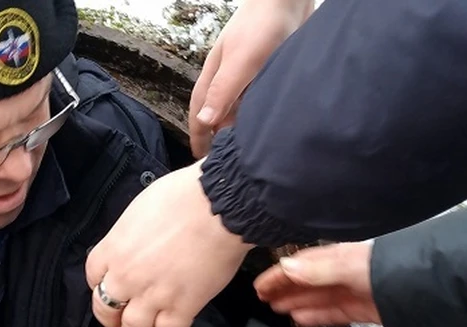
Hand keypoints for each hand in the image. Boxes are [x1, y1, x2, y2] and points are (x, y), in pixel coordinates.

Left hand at [85, 160, 253, 326]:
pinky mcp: (182, 308)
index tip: (105, 290)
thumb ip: (132, 233)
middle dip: (109, 319)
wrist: (217, 208)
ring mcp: (153, 296)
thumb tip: (138, 242)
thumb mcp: (140, 208)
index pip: (93, 275)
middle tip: (114, 326)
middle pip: (106, 307)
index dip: (99, 286)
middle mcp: (127, 277)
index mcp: (114, 248)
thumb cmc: (182, 197)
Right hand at [189, 0, 314, 157]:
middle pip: (218, 113)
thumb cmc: (261, 26)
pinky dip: (258, 114)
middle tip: (224, 161)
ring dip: (239, 127)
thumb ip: (223, 92)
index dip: (199, 135)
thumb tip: (204, 122)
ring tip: (245, 150)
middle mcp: (229, 78)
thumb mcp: (240, 62)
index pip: (200, 113)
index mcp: (215, 76)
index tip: (199, 158)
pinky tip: (266, 124)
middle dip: (218, 136)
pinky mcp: (267, 71)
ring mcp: (248, 75)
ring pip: (239, 108)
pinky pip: (258, 100)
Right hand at [253, 241, 380, 326]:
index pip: (301, 264)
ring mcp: (354, 290)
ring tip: (275, 309)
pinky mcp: (364, 310)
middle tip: (261, 299)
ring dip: (296, 301)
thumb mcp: (349, 266)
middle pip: (308, 280)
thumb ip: (318, 269)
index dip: (279, 274)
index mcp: (339, 255)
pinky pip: (334, 312)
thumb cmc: (388, 270)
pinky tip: (300, 319)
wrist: (426, 290)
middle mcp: (344, 271)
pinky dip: (316, 315)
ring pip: (318, 297)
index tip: (259, 286)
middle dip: (285, 288)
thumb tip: (285, 266)